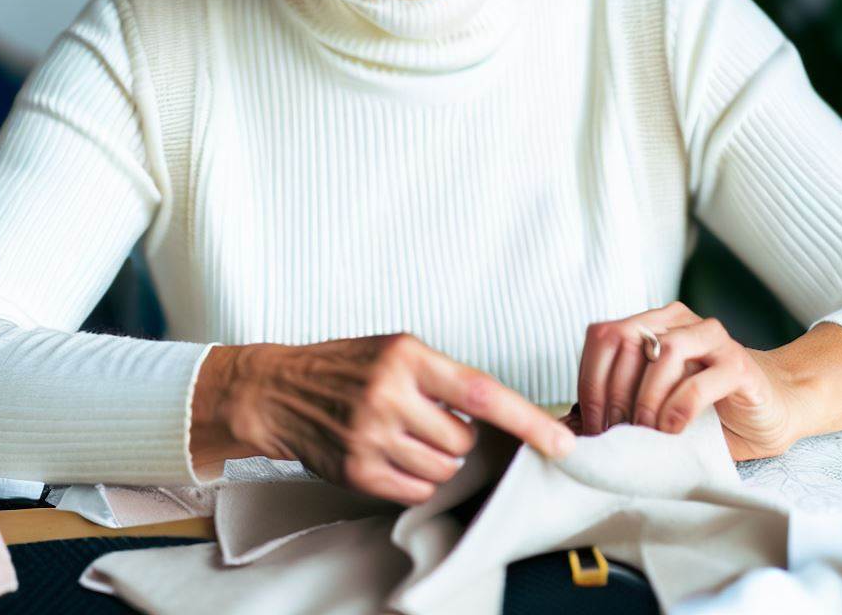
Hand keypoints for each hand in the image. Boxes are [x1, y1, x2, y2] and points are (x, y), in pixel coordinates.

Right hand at [190, 333, 575, 504]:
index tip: (562, 443)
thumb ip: (441, 378)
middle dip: (459, 438)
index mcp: (408, 356)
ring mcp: (371, 437)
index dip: (528, 420)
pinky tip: (393, 454)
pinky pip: (414, 491)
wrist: (279, 390)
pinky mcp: (358, 471)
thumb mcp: (396, 350)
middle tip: (431, 421)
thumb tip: (497, 416)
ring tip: (408, 435)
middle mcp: (390, 395)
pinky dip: (416, 480)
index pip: (483, 393)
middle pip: (464, 441)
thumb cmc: (346, 365)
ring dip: (438, 460)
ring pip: (443, 470)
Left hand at [572, 301, 798, 459]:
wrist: (775, 407)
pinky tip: (673, 430)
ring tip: (644, 431)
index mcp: (654, 324)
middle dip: (613, 393)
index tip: (592, 422)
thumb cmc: (708, 409)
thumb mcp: (659, 400)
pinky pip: (698, 380)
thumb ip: (626, 400)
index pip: (604, 336)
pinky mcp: (737, 364)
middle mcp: (680, 322)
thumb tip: (575, 426)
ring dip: (645, 398)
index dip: (590, 379)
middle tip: (615, 432)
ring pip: (662, 353)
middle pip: (627, 341)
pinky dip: (678, 407)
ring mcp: (712, 339)